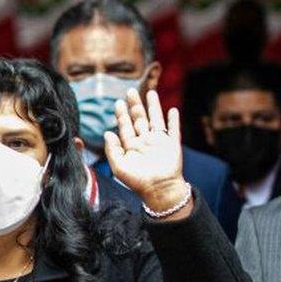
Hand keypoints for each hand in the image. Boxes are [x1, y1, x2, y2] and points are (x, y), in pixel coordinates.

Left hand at [104, 89, 189, 214]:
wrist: (159, 191)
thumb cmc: (137, 182)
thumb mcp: (119, 167)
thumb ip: (112, 150)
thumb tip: (107, 132)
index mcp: (131, 146)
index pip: (125, 126)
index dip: (121, 114)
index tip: (118, 102)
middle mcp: (145, 141)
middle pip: (139, 119)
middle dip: (135, 105)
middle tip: (130, 90)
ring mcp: (159, 142)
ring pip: (156, 120)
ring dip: (154, 107)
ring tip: (151, 92)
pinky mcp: (172, 145)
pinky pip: (173, 130)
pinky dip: (173, 120)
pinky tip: (172, 110)